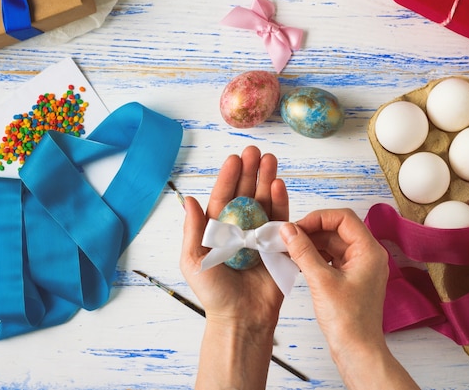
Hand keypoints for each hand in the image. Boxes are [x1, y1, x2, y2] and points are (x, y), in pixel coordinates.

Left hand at [180, 145, 288, 388]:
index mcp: (218, 230)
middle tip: (255, 151)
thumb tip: (188, 199)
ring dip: (267, 180)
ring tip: (270, 160)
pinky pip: (280, 220)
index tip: (235, 158)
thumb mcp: (194, 261)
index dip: (229, 178)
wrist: (241, 317)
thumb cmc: (214, 293)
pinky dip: (281, 202)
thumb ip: (192, 230)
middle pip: (246, 194)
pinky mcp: (279, 245)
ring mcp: (260, 235)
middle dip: (251, 172)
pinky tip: (279, 185)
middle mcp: (240, 229)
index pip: (224, 198)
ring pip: (264, 201)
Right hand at [280, 209, 418, 389]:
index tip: (297, 227)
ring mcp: (360, 267)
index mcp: (369, 251)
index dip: (318, 218)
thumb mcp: (320, 281)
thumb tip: (288, 230)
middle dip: (312, 231)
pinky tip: (299, 262)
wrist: (357, 351)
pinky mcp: (351, 279)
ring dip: (312, 244)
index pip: (343, 218)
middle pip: (337, 230)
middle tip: (289, 238)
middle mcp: (368, 256)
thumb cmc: (348, 321)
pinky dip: (316, 257)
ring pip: (333, 244)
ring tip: (290, 249)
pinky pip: (332, 258)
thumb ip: (303, 251)